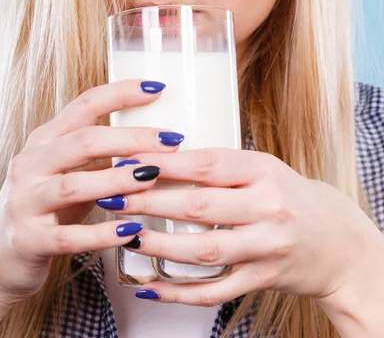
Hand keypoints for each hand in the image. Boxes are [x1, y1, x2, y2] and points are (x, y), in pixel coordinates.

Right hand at [0, 80, 181, 316]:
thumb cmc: (46, 206)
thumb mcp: (67, 170)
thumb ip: (99, 153)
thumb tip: (154, 139)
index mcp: (45, 140)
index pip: (84, 105)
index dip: (121, 93)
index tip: (156, 88)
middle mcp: (31, 164)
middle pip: (83, 141)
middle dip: (131, 138)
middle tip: (169, 140)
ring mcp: (26, 202)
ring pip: (74, 185)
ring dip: (117, 180)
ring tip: (153, 178)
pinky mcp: (28, 240)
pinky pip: (70, 237)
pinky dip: (102, 233)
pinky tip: (131, 231)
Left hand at [118, 148, 381, 305]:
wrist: (334, 239)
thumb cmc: (289, 196)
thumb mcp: (263, 168)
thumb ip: (222, 166)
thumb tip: (162, 158)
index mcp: (265, 172)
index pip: (208, 165)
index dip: (166, 164)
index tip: (130, 160)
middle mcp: (268, 208)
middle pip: (200, 207)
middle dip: (150, 202)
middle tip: (114, 196)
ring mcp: (267, 247)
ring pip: (205, 250)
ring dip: (160, 245)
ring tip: (125, 235)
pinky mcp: (263, 279)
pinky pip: (216, 290)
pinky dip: (180, 291)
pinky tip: (151, 286)